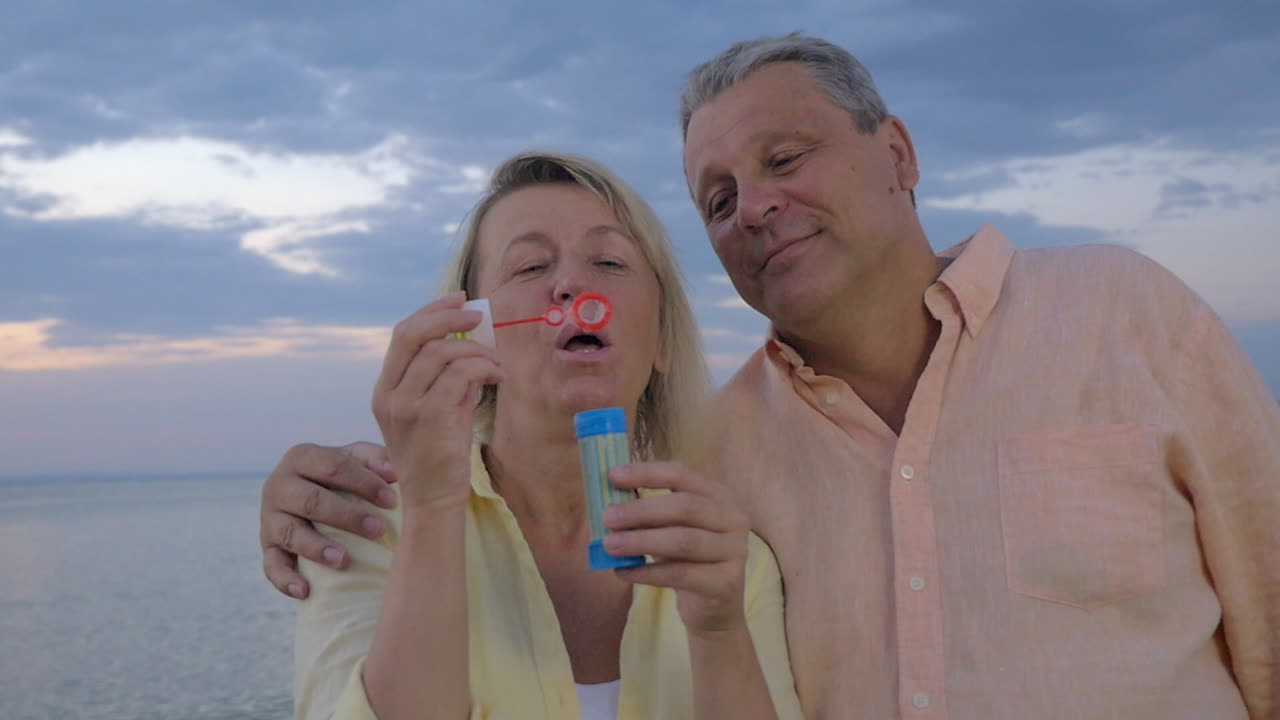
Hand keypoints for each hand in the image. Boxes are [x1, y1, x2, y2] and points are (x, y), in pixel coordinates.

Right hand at [260, 441, 397, 598]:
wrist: (307, 492)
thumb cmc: (341, 475)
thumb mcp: (355, 458)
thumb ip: (374, 458)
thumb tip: (395, 473)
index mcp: (302, 457)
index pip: (334, 467)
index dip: (365, 483)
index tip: (392, 501)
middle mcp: (279, 485)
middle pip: (312, 500)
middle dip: (347, 516)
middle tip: (378, 531)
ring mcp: (270, 518)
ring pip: (290, 533)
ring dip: (316, 548)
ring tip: (344, 560)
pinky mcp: (267, 547)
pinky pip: (271, 566)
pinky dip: (285, 580)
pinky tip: (304, 591)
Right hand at [371, 292, 503, 511]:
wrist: (433, 500)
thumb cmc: (439, 455)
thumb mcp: (438, 409)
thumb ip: (447, 376)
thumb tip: (472, 341)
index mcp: (385, 389)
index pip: (403, 334)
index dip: (431, 311)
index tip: (459, 300)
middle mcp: (388, 394)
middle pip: (412, 334)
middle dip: (448, 317)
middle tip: (478, 317)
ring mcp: (406, 406)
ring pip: (441, 353)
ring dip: (476, 350)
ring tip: (495, 363)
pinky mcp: (430, 417)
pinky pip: (459, 374)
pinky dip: (483, 367)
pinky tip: (497, 376)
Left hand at [602, 462, 750, 635]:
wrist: (714, 608)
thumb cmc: (687, 559)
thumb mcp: (671, 530)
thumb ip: (649, 515)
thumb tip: (608, 503)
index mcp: (719, 495)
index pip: (682, 474)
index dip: (647, 473)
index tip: (613, 476)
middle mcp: (733, 518)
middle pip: (685, 507)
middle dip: (641, 510)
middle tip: (607, 518)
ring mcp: (735, 550)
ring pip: (683, 541)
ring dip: (641, 541)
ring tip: (609, 545)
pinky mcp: (726, 582)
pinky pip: (681, 574)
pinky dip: (647, 572)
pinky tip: (623, 572)